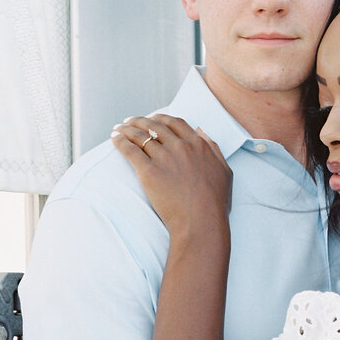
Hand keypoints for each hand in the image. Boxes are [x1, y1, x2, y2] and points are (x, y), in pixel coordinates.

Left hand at [111, 114, 231, 237]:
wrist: (201, 222)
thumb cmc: (215, 202)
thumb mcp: (224, 171)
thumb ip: (213, 149)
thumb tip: (201, 132)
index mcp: (198, 145)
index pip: (175, 123)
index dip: (161, 118)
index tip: (152, 118)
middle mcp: (180, 147)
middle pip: (155, 126)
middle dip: (140, 121)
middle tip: (129, 121)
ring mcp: (164, 158)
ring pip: (141, 136)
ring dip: (127, 129)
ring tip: (118, 129)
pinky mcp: (149, 171)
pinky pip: (130, 150)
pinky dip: (120, 142)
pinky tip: (115, 139)